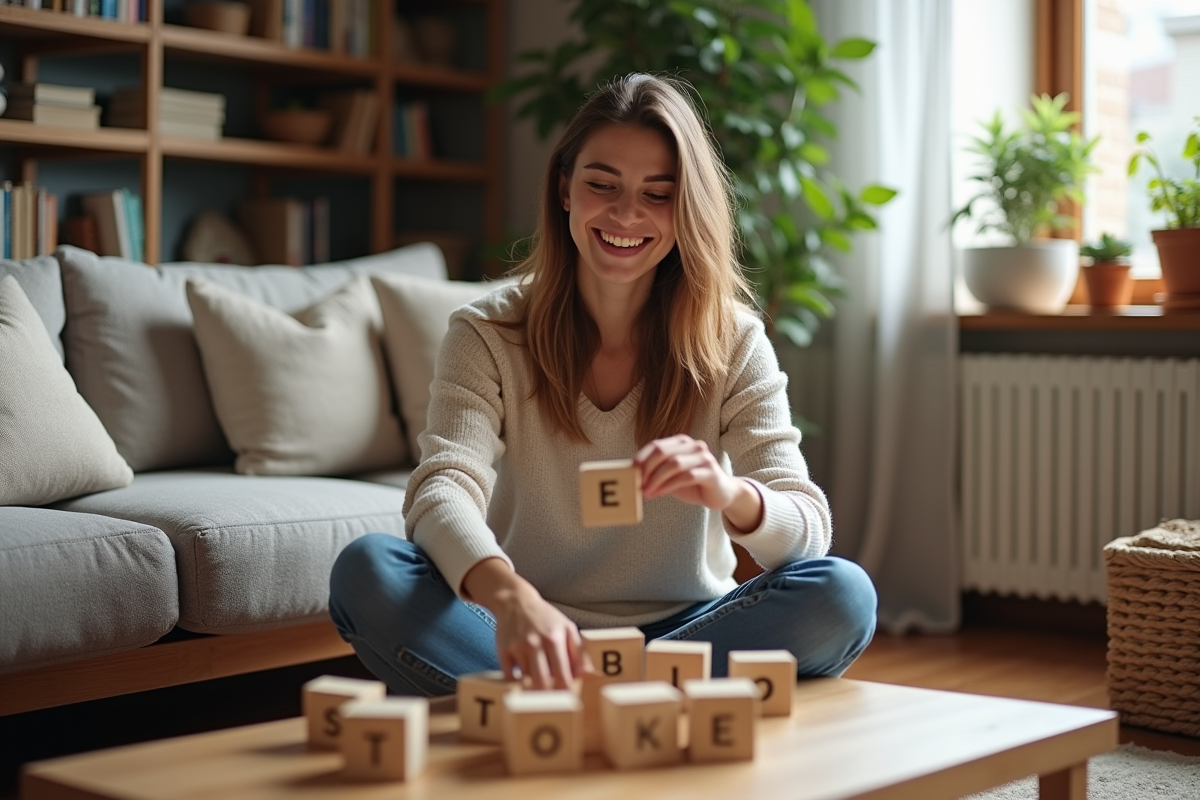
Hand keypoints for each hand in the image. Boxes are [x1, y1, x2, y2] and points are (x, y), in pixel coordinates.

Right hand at [462, 558, 589, 688]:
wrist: (515, 601)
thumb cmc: (545, 618)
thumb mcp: (567, 628)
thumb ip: (580, 652)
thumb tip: (590, 676)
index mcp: (554, 639)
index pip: (563, 674)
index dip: (566, 692)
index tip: (570, 701)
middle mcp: (535, 643)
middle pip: (542, 682)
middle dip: (549, 697)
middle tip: (554, 706)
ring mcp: (517, 648)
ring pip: (526, 681)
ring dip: (533, 691)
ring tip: (540, 697)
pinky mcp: (502, 652)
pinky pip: (509, 678)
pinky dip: (516, 686)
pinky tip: (523, 687)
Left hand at [634, 434, 762, 531]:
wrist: (722, 494)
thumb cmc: (693, 484)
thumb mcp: (671, 476)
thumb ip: (656, 472)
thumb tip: (632, 476)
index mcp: (682, 442)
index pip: (656, 445)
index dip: (641, 458)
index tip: (630, 472)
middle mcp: (694, 446)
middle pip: (663, 452)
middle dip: (647, 468)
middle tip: (636, 483)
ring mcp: (704, 457)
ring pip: (674, 464)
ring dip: (656, 479)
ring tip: (646, 491)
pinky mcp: (711, 472)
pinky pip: (686, 476)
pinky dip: (669, 485)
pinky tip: (659, 493)